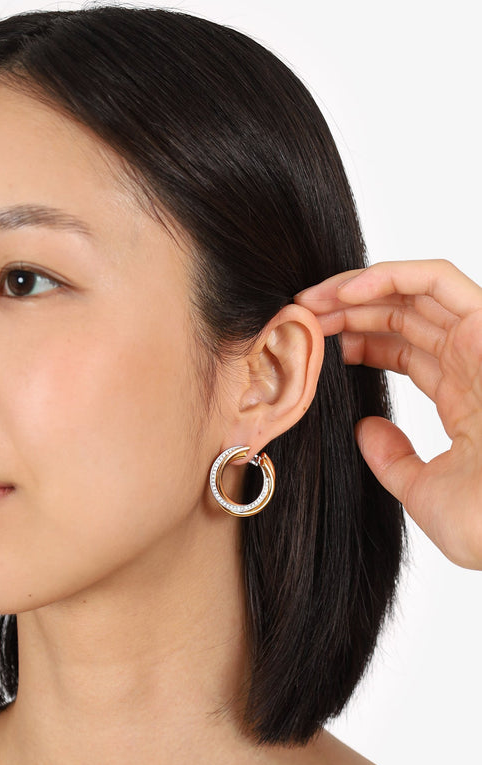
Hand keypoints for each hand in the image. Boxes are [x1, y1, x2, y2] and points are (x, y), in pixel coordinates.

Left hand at [296, 260, 481, 569]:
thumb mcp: (422, 490)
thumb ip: (393, 460)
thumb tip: (366, 430)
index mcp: (465, 397)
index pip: (406, 350)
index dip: (357, 340)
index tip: (313, 346)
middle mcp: (474, 362)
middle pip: (404, 315)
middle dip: (347, 310)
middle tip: (299, 317)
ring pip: (415, 290)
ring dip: (358, 288)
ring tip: (311, 302)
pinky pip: (438, 280)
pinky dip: (391, 275)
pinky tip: (345, 293)